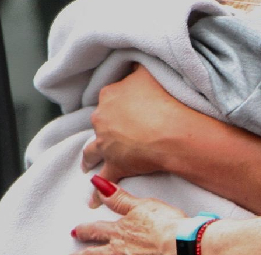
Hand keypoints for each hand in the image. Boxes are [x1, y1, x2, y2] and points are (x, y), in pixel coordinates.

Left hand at [73, 176, 186, 254]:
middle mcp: (118, 249)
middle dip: (83, 252)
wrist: (179, 244)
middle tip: (74, 252)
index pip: (95, 230)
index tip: (77, 229)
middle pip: (94, 253)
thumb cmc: (165, 225)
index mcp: (120, 231)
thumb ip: (120, 198)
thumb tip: (100, 186)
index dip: (84, 229)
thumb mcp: (142, 205)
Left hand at [83, 66, 181, 183]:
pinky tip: (92, 200)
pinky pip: (104, 179)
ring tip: (87, 164)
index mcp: (110, 94)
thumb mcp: (151, 71)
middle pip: (100, 121)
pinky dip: (97, 193)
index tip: (124, 103)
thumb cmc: (167, 99)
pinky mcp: (115, 165)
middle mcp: (102, 118)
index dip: (118, 99)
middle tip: (112, 130)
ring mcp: (106, 143)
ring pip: (92, 151)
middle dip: (104, 126)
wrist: (173, 131)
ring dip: (89, 157)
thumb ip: (138, 67)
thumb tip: (131, 61)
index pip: (109, 95)